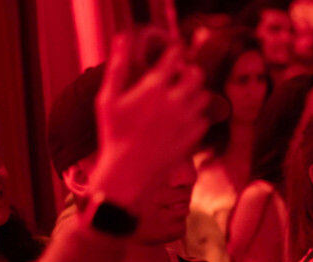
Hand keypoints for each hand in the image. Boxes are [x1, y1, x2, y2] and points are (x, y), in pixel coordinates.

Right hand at [90, 29, 212, 205]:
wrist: (128, 172)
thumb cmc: (113, 135)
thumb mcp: (108, 99)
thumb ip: (117, 66)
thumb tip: (122, 38)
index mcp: (154, 87)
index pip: (174, 56)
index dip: (175, 51)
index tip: (173, 52)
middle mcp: (175, 101)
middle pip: (196, 74)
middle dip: (189, 72)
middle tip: (179, 78)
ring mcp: (187, 119)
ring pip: (204, 96)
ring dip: (194, 94)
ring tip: (179, 100)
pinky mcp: (194, 136)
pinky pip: (204, 119)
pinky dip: (195, 117)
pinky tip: (180, 121)